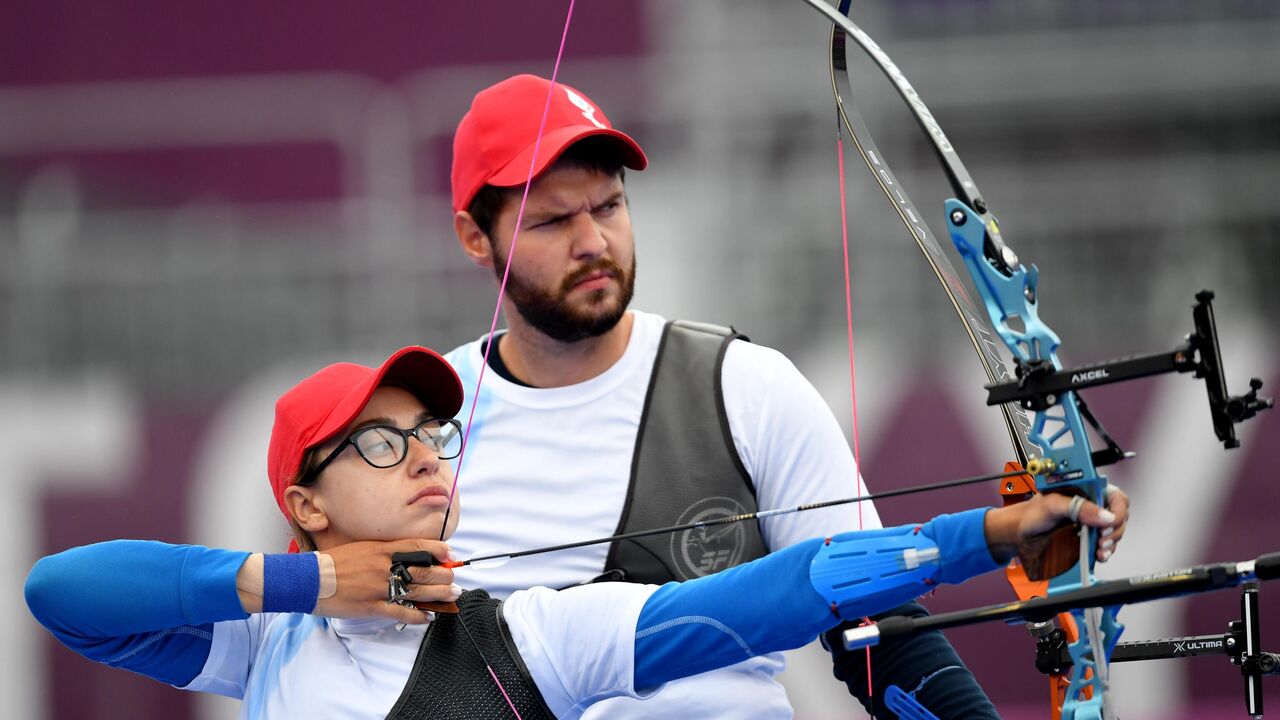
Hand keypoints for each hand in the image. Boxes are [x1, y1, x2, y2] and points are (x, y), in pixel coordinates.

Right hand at [315, 539, 459, 624]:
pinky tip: (428, 616)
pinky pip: (401, 612)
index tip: (450, 554)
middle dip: (443, 575)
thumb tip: (403, 554)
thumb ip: (383, 551)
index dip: (438, 550)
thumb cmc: (334, 563)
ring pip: (416, 591)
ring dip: (438, 595)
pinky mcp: (372, 606)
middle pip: (422, 570)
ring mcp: (379, 587)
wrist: (310, 578)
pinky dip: (417, 615)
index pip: (417, 547)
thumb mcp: (361, 547)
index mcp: (381, 549)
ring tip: (452, 596)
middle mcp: (383, 566)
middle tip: (454, 579)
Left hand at [985, 487, 1129, 564]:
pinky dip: (1106, 550)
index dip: (1117, 510)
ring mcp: (1091, 521)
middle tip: (1102, 539)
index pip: (1115, 496)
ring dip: (1111, 542)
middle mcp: (1091, 504)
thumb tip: (1105, 516)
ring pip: (1114, 531)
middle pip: (1118, 515)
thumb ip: (1078, 507)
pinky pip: (1105, 543)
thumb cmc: (1031, 513)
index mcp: (1086, 489)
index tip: (1109, 523)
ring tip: (1100, 549)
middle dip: (1115, 529)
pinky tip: (1099, 554)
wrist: (1020, 533)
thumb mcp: (1052, 505)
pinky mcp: (1088, 536)